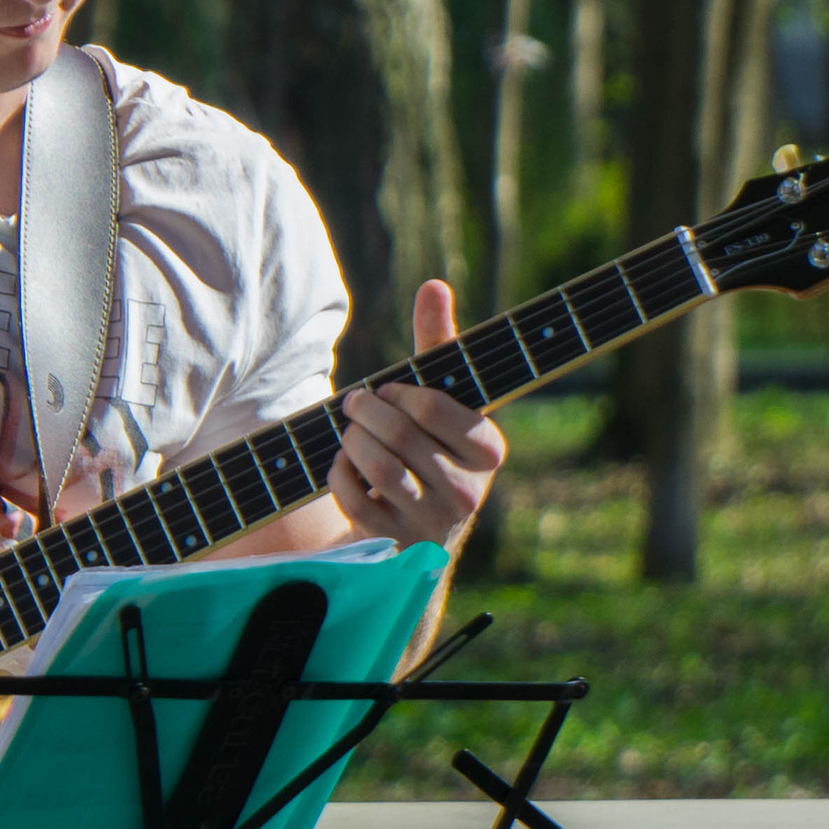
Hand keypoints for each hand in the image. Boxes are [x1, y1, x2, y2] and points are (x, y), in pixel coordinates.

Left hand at [328, 280, 506, 547]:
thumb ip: (440, 344)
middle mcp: (469, 491)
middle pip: (400, 434)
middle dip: (366, 410)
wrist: (419, 530)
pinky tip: (346, 467)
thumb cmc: (432, 447)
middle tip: (355, 402)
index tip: (389, 390)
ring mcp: (431, 522)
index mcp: (489, 450)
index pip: (435, 407)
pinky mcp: (394, 542)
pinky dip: (340, 474)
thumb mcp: (442, 400)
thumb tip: (434, 285)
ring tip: (351, 432)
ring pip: (377, 465)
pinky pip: (353, 496)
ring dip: (352, 440)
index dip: (400, 392)